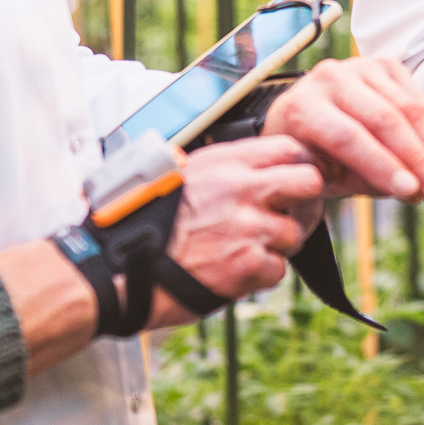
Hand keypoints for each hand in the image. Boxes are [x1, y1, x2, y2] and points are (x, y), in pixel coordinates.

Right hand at [0, 135, 324, 368]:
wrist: (114, 267)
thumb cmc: (139, 222)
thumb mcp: (179, 175)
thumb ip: (223, 169)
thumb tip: (258, 169)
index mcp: (225, 161)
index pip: (290, 148)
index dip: (298, 166)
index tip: (294, 182)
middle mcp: (242, 188)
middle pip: (309, 182)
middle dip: (304, 201)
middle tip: (289, 216)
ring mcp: (248, 226)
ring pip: (294, 233)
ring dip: (276, 246)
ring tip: (243, 252)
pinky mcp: (247, 264)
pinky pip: (276, 270)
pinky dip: (259, 276)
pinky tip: (231, 273)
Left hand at [262, 56, 423, 206]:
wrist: (305, 121)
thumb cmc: (314, 158)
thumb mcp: (323, 178)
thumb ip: (357, 181)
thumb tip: (406, 189)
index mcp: (301, 107)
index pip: (347, 137)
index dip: (382, 165)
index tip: (412, 194)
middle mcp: (328, 78)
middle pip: (383, 119)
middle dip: (417, 162)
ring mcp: (359, 66)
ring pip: (407, 108)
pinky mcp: (385, 65)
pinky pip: (418, 100)